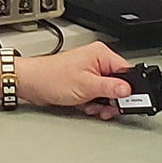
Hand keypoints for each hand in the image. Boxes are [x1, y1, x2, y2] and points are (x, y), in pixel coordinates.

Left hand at [17, 42, 131, 119]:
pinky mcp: (84, 82)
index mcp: (101, 54)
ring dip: (102, 103)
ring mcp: (90, 71)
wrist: (32, 83)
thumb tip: (128, 90)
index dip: (129, 88)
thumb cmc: (52, 77)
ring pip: (108, 91)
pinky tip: (85, 105)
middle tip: (106, 108)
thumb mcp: (86, 86)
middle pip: (118, 82)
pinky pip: (98, 94)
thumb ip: (110, 88)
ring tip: (91, 106)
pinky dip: (94, 103)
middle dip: (112, 99)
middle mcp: (97, 60)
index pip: (126, 70)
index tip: (129, 102)